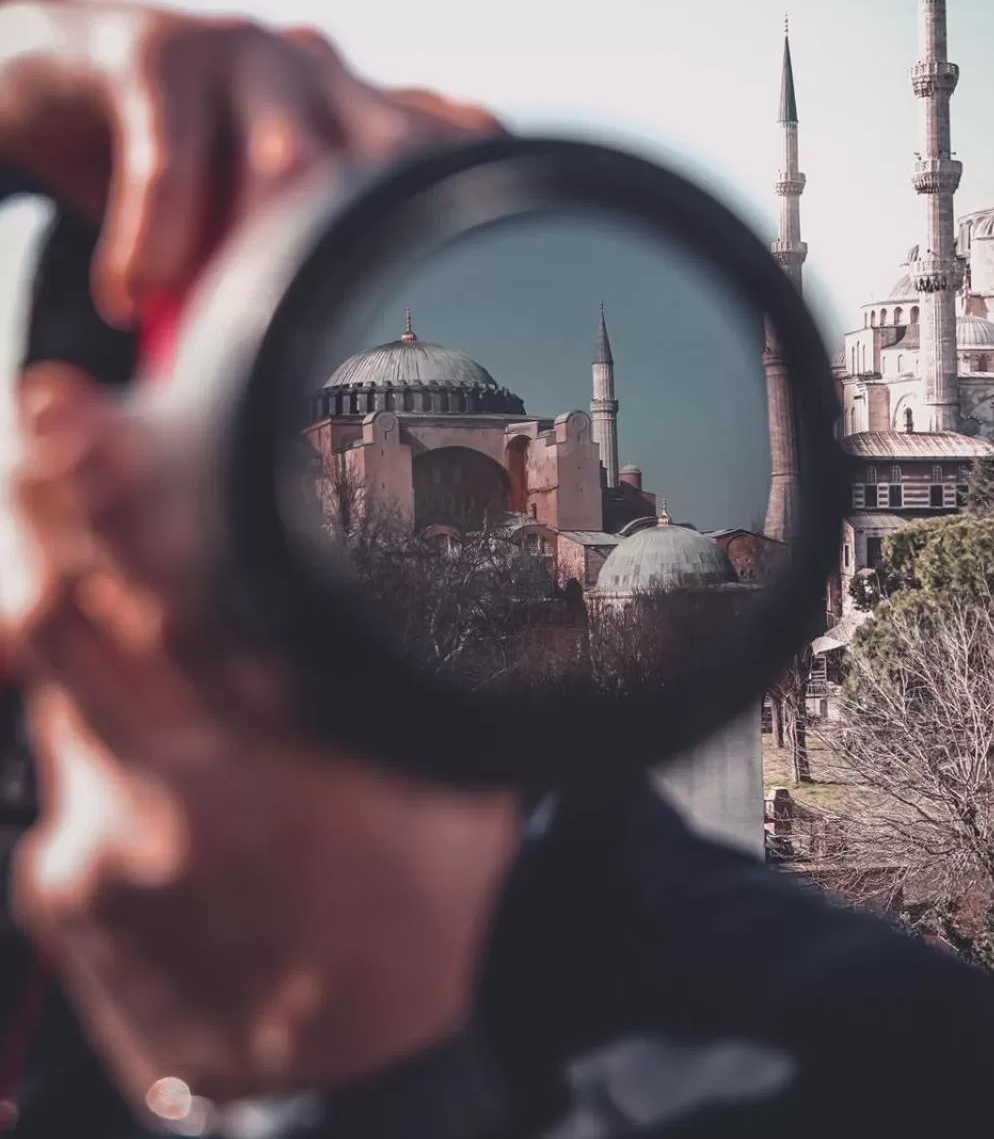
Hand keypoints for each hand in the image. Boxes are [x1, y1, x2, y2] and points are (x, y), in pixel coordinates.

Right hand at [0, 0, 500, 325]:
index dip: (480, 207)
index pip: (454, 144)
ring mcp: (245, 52)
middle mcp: (320, 73)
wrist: (49, 72)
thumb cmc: (169, 156)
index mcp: (358, 108)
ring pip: (288, 160)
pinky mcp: (156, 49)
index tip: (490, 293)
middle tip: (327, 357)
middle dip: (363, 262)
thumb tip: (330, 368)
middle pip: (387, 163)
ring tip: (215, 340)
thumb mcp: (252, 201)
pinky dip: (154, 239)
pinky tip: (131, 297)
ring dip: (258, 263)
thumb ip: (302, 257)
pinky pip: (169, 152)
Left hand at [7, 364, 521, 1108]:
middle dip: (49, 510)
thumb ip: (416, 686)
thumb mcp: (451, 794)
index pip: (166, 600)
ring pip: (50, 681)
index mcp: (272, 769)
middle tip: (49, 422)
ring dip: (61, 597)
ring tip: (80, 529)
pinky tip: (147, 715)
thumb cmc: (408, 928)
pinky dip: (89, 711)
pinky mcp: (55, 886)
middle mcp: (161, 803)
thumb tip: (428, 577)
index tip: (69, 414)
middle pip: (63, 620)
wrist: (335, 1090)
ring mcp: (90, 849)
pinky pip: (58, 762)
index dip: (109, 498)